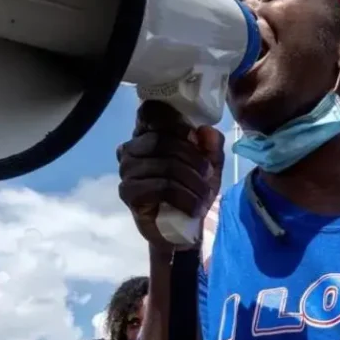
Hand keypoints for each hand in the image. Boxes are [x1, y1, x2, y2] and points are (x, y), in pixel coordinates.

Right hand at [117, 101, 224, 248]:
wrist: (181, 228)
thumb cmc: (192, 189)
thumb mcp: (210, 165)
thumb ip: (212, 145)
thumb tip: (206, 131)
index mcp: (149, 133)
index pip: (151, 112)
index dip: (175, 122)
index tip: (194, 138)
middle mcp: (131, 146)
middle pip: (164, 140)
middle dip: (194, 159)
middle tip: (209, 175)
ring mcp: (127, 169)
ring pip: (166, 166)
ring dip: (193, 182)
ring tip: (204, 196)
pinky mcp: (128, 192)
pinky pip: (161, 187)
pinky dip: (185, 197)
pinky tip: (194, 207)